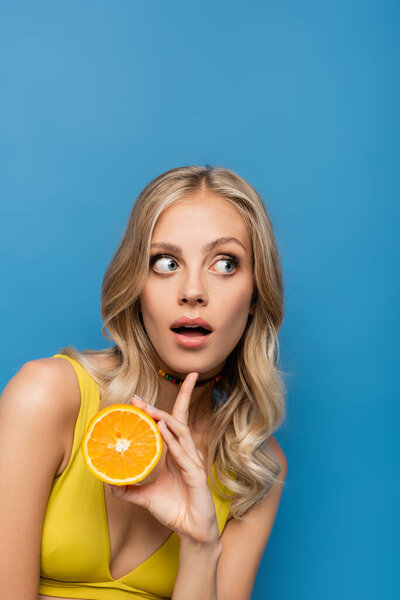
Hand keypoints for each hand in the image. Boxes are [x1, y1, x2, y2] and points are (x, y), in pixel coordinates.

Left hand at [109, 373, 219, 544]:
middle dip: (170, 399)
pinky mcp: (196, 474)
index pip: (169, 423)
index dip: (156, 409)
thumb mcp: (145, 496)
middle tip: (141, 397)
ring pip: (180, 431)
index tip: (135, 400)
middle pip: (180, 417)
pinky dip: (172, 440)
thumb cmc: (173, 509)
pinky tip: (161, 429)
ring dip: (164, 417)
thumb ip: (128, 488)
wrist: (191, 531)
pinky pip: (183, 454)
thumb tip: (108, 481)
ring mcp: (192, 461)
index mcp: (175, 452)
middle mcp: (185, 451)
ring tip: (148, 410)